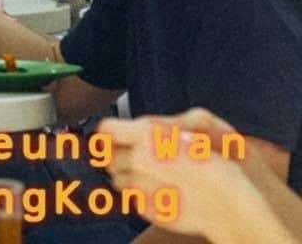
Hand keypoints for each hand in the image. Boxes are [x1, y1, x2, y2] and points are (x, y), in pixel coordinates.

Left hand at [99, 115, 254, 238]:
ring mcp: (143, 188)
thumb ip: (152, 128)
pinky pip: (132, 200)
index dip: (107, 133)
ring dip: (126, 177)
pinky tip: (160, 193)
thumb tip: (131, 129)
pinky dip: (139, 196)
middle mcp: (140, 160)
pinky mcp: (148, 210)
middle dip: (117, 156)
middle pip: (108, 158)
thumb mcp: (181, 133)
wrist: (233, 206)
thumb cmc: (215, 166)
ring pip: (117, 181)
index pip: (105, 129)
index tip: (110, 136)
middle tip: (135, 157)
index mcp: (148, 136)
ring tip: (153, 176)